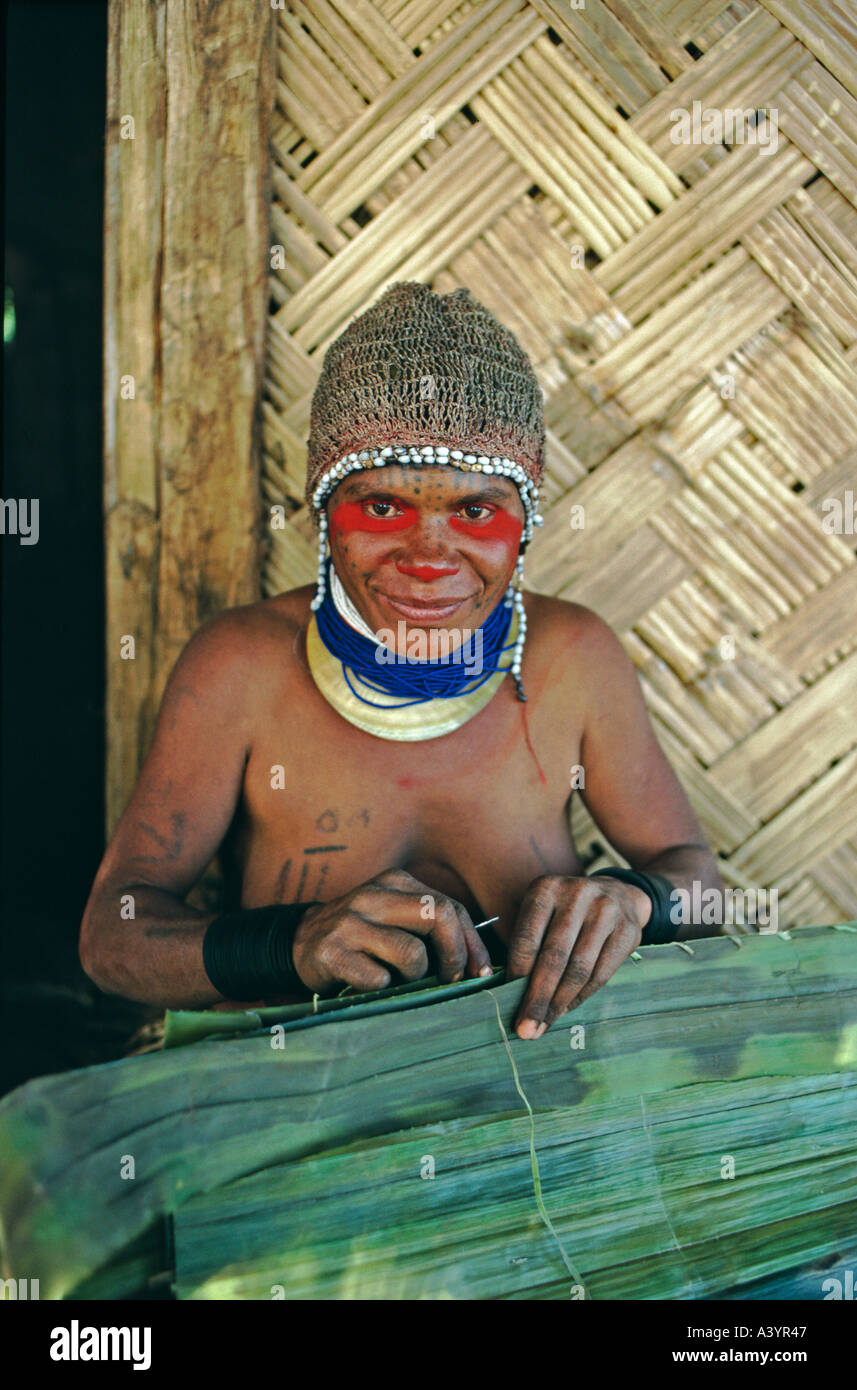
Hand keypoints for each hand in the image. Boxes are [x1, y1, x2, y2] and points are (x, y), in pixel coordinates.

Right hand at [291, 867, 492, 994]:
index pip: (451, 907)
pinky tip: (370, 983)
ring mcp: (350, 923)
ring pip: (412, 953)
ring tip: (400, 978)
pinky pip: (380, 979)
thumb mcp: (394, 917)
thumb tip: (479, 961)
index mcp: (395, 882)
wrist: (299, 943)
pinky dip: (383, 988)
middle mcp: (373, 896)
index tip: (481, 971)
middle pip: (439, 916)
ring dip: (415, 976)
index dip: (473, 943)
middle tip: (451, 979)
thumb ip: (431, 927)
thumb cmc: (361, 936)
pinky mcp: (332, 953)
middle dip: (455, 954)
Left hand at [507, 875, 649, 1039]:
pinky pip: (601, 974)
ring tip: (545, 1024)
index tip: (507, 1004)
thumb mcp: (541, 915)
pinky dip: (581, 997)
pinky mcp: (628, 930)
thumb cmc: (565, 912)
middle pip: (554, 956)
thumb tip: (509, 995)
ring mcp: (606, 910)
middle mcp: (577, 895)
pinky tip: (567, 1009)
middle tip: (526, 1029)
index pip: (527, 938)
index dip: (517, 975)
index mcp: (546, 888)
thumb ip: (527, 947)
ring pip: (579, 968)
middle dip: (538, 997)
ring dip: (559, 1003)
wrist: (617, 894)